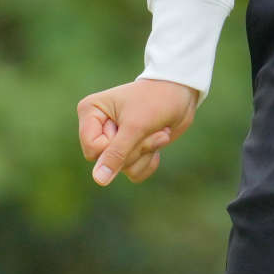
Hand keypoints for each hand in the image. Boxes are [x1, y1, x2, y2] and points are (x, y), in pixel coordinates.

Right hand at [76, 77, 198, 186]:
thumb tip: (99, 180)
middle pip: (106, 162)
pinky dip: (150, 161)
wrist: (182, 92)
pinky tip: (158, 141)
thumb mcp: (136, 126)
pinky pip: (134, 173)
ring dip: (146, 152)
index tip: (131, 126)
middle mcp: (97, 127)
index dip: (115, 146)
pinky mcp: (129, 151)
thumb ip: (116, 154)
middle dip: (135, 148)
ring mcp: (113, 140)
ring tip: (157, 131)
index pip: (93, 150)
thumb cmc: (157, 100)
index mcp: (90, 111)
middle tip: (149, 127)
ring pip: (122, 169)